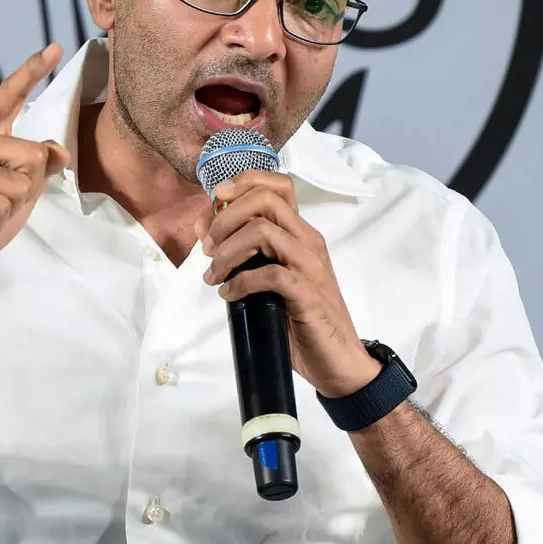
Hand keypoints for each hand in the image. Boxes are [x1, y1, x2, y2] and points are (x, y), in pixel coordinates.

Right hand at [0, 44, 70, 300]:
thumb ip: (37, 169)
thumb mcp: (18, 192)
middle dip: (27, 188)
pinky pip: (1, 205)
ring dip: (9, 208)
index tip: (55, 48)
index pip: (8, 98)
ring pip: (19, 184)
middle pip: (31, 155)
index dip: (31, 73)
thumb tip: (58, 152)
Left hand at [196, 170, 379, 397]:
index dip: (243, 182)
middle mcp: (308, 241)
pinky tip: (230, 294)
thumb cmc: (302, 320)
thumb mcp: (268, 280)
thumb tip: (204, 234)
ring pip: (263, 231)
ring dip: (228, 251)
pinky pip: (270, 274)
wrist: (338, 361)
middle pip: (265, 200)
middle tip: (208, 249)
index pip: (278, 185)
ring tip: (215, 276)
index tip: (216, 198)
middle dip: (225, 218)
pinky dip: (241, 282)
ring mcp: (310, 266)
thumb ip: (244, 255)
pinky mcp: (308, 294)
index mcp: (300, 233)